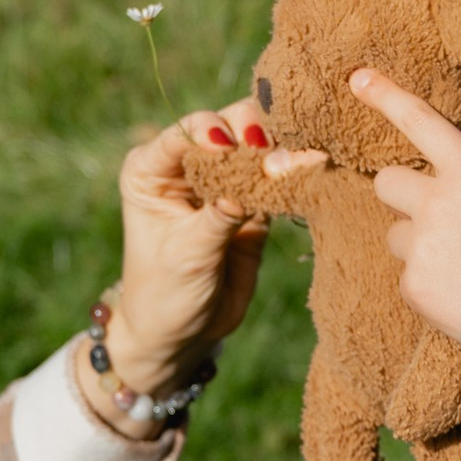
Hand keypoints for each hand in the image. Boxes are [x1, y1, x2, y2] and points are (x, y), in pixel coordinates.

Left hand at [104, 98, 275, 397]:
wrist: (182, 334)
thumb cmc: (164, 294)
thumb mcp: (186, 255)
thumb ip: (218, 216)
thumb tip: (254, 184)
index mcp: (151, 169)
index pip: (184, 135)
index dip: (210, 132)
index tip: (229, 146)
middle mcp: (186, 165)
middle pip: (227, 127)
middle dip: (253, 134)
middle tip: (273, 156)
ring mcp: (223, 180)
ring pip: (256, 146)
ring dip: (279, 150)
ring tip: (297, 162)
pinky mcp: (254, 200)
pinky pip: (276, 178)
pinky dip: (292, 174)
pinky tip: (309, 170)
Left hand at [350, 66, 460, 346]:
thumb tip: (453, 186)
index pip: (421, 123)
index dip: (387, 97)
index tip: (357, 77)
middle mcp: (436, 202)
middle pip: (387, 182)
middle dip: (402, 194)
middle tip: (429, 212)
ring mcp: (421, 246)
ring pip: (398, 235)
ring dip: (420, 245)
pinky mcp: (413, 286)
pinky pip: (409, 279)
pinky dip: (430, 286)